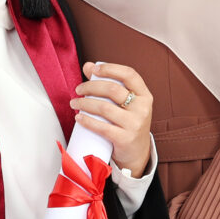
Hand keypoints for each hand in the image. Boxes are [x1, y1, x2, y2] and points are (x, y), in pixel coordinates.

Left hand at [72, 62, 152, 176]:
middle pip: (113, 89)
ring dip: (84, 103)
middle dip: (90, 86)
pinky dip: (87, 121)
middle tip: (78, 89)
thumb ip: (108, 83)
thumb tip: (88, 66)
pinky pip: (102, 127)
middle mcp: (142, 108)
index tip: (94, 70)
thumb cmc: (128, 123)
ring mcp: (135, 124)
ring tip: (75, 103)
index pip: (129, 74)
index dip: (110, 68)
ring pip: (104, 107)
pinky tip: (78, 117)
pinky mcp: (125, 139)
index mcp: (144, 95)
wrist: (137, 153)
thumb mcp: (125, 103)